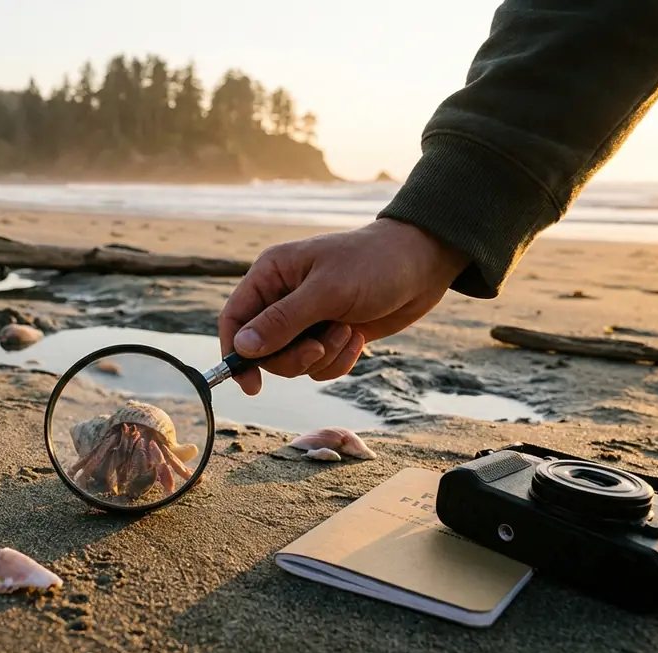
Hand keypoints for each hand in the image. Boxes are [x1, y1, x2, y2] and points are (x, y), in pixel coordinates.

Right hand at [218, 218, 469, 394]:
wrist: (423, 264)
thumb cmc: (373, 264)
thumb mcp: (326, 292)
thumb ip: (282, 321)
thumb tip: (242, 348)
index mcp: (271, 275)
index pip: (234, 319)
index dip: (235, 353)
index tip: (251, 384)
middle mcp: (283, 297)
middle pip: (263, 350)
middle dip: (293, 357)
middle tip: (319, 349)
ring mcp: (307, 318)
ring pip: (293, 362)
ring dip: (322, 357)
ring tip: (347, 332)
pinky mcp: (329, 335)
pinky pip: (319, 366)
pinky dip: (339, 361)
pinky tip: (358, 338)